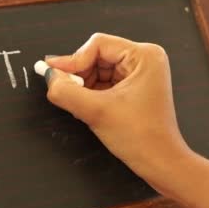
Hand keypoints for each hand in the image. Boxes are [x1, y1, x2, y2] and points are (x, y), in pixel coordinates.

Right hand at [45, 33, 190, 193]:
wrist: (159, 163)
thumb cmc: (141, 137)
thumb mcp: (96, 111)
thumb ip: (66, 92)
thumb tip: (48, 76)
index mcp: (144, 56)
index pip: (97, 45)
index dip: (73, 60)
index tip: (53, 75)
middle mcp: (145, 60)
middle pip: (97, 56)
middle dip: (79, 75)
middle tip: (66, 93)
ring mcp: (140, 74)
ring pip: (98, 70)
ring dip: (84, 86)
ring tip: (82, 105)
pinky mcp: (134, 89)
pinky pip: (104, 83)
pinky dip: (92, 93)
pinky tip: (89, 107)